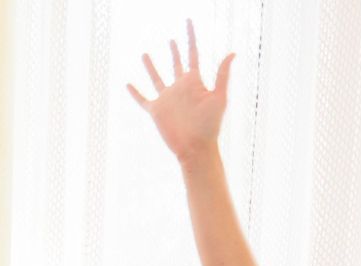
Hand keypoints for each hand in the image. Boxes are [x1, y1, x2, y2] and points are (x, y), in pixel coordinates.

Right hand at [127, 19, 234, 164]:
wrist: (195, 148)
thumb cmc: (210, 126)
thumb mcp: (219, 97)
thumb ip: (222, 75)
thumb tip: (232, 52)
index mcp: (194, 81)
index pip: (192, 53)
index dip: (191, 36)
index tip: (188, 22)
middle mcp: (180, 88)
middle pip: (175, 64)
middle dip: (174, 51)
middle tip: (171, 40)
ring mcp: (167, 99)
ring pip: (157, 78)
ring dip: (151, 67)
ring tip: (145, 54)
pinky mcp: (156, 111)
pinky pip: (142, 99)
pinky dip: (135, 92)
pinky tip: (128, 84)